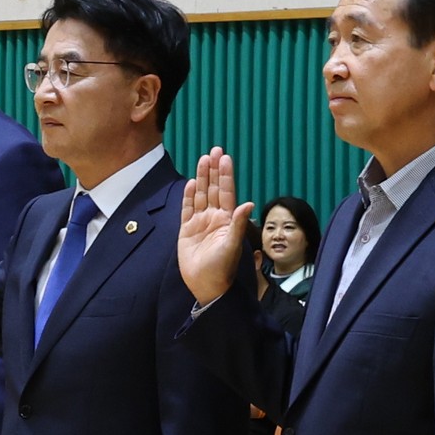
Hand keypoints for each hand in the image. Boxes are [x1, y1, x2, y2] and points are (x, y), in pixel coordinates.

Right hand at [177, 147, 254, 305]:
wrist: (205, 285)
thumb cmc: (222, 268)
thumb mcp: (232, 245)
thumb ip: (238, 223)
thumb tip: (248, 203)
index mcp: (227, 219)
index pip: (227, 192)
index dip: (226, 175)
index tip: (225, 158)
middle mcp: (215, 218)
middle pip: (213, 189)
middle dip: (214, 170)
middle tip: (215, 150)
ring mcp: (200, 223)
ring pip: (201, 195)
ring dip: (201, 178)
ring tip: (203, 159)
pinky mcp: (186, 231)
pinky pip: (187, 209)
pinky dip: (188, 196)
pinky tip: (190, 183)